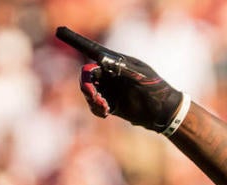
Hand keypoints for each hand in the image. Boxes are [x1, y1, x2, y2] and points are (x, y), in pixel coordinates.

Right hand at [55, 26, 186, 133]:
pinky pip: (95, 105)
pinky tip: (105, 112)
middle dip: (86, 86)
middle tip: (94, 96)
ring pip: (89, 92)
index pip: (93, 50)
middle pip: (87, 75)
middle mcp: (111, 74)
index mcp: (117, 62)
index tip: (60, 30)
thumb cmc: (156, 90)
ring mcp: (110, 89)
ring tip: (104, 108)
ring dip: (92, 100)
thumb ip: (121, 69)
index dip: (76, 41)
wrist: (165, 112)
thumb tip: (102, 60)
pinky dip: (96, 109)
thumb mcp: (140, 78)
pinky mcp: (111, 104)